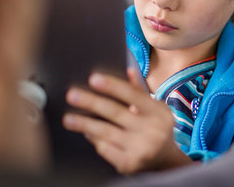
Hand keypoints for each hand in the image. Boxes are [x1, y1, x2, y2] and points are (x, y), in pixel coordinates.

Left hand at [63, 68, 191, 173]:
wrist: (165, 160)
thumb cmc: (156, 127)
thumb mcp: (154, 109)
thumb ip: (140, 91)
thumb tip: (128, 70)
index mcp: (159, 112)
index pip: (133, 95)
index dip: (113, 86)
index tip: (93, 78)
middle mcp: (152, 130)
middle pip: (116, 112)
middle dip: (91, 102)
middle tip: (72, 95)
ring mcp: (141, 148)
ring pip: (106, 132)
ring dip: (85, 124)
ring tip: (68, 118)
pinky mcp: (129, 163)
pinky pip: (105, 148)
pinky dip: (95, 139)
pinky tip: (87, 132)